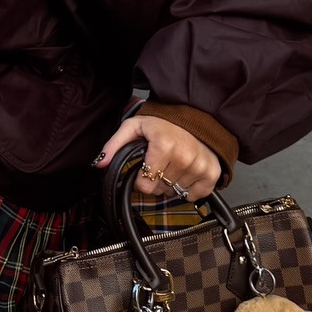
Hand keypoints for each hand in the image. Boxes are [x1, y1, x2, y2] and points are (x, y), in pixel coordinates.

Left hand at [93, 114, 220, 199]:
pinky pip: (193, 195)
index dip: (140, 179)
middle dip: (155, 181)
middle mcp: (184, 157)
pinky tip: (184, 173)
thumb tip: (99, 163)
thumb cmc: (163, 123)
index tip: (143, 168)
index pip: (145, 185)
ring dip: (170, 184)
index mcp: (164, 145)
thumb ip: (114, 145)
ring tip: (172, 165)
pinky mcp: (212, 173)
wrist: (195, 116)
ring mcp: (200, 166)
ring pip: (175, 193)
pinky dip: (187, 189)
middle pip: (159, 191)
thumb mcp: (134, 127)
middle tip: (159, 164)